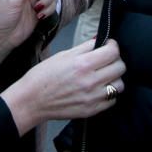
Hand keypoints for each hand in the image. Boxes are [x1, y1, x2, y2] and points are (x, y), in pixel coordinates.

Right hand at [0, 38, 124, 135]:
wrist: (32, 100)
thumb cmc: (42, 76)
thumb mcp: (62, 56)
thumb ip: (84, 48)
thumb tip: (99, 40)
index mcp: (82, 64)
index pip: (113, 52)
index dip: (113, 45)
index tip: (108, 45)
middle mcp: (90, 81)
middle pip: (120, 67)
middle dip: (115, 60)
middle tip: (106, 59)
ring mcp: (93, 98)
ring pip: (119, 85)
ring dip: (114, 77)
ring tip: (103, 75)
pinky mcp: (92, 110)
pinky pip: (112, 100)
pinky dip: (109, 93)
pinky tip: (98, 88)